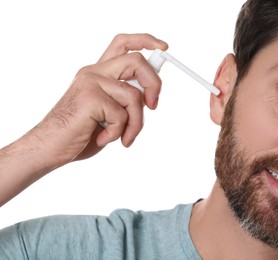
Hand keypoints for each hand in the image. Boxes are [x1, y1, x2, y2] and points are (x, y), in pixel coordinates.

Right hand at [34, 33, 167, 164]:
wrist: (50, 148)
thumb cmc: (80, 132)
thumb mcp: (109, 112)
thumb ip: (125, 99)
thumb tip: (150, 96)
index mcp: (99, 73)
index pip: (123, 44)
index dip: (145, 41)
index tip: (162, 47)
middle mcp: (94, 72)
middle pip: (136, 61)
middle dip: (153, 84)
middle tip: (153, 106)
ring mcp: (91, 83)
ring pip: (133, 96)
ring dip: (135, 123)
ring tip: (123, 137)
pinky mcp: (90, 97)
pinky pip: (121, 115)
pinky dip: (117, 133)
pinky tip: (102, 139)